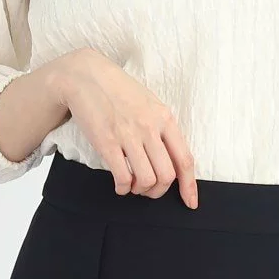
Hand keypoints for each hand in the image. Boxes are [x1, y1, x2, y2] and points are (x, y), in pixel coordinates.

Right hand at [50, 48, 197, 208]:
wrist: (87, 77)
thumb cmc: (119, 90)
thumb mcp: (150, 103)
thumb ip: (161, 127)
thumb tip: (170, 157)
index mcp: (165, 118)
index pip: (185, 159)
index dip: (189, 185)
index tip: (190, 202)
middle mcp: (150, 128)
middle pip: (167, 176)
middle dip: (159, 191)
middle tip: (149, 190)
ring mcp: (129, 136)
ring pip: (147, 180)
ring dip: (141, 190)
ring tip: (133, 185)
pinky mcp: (107, 142)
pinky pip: (123, 177)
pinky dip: (123, 188)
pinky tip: (120, 185)